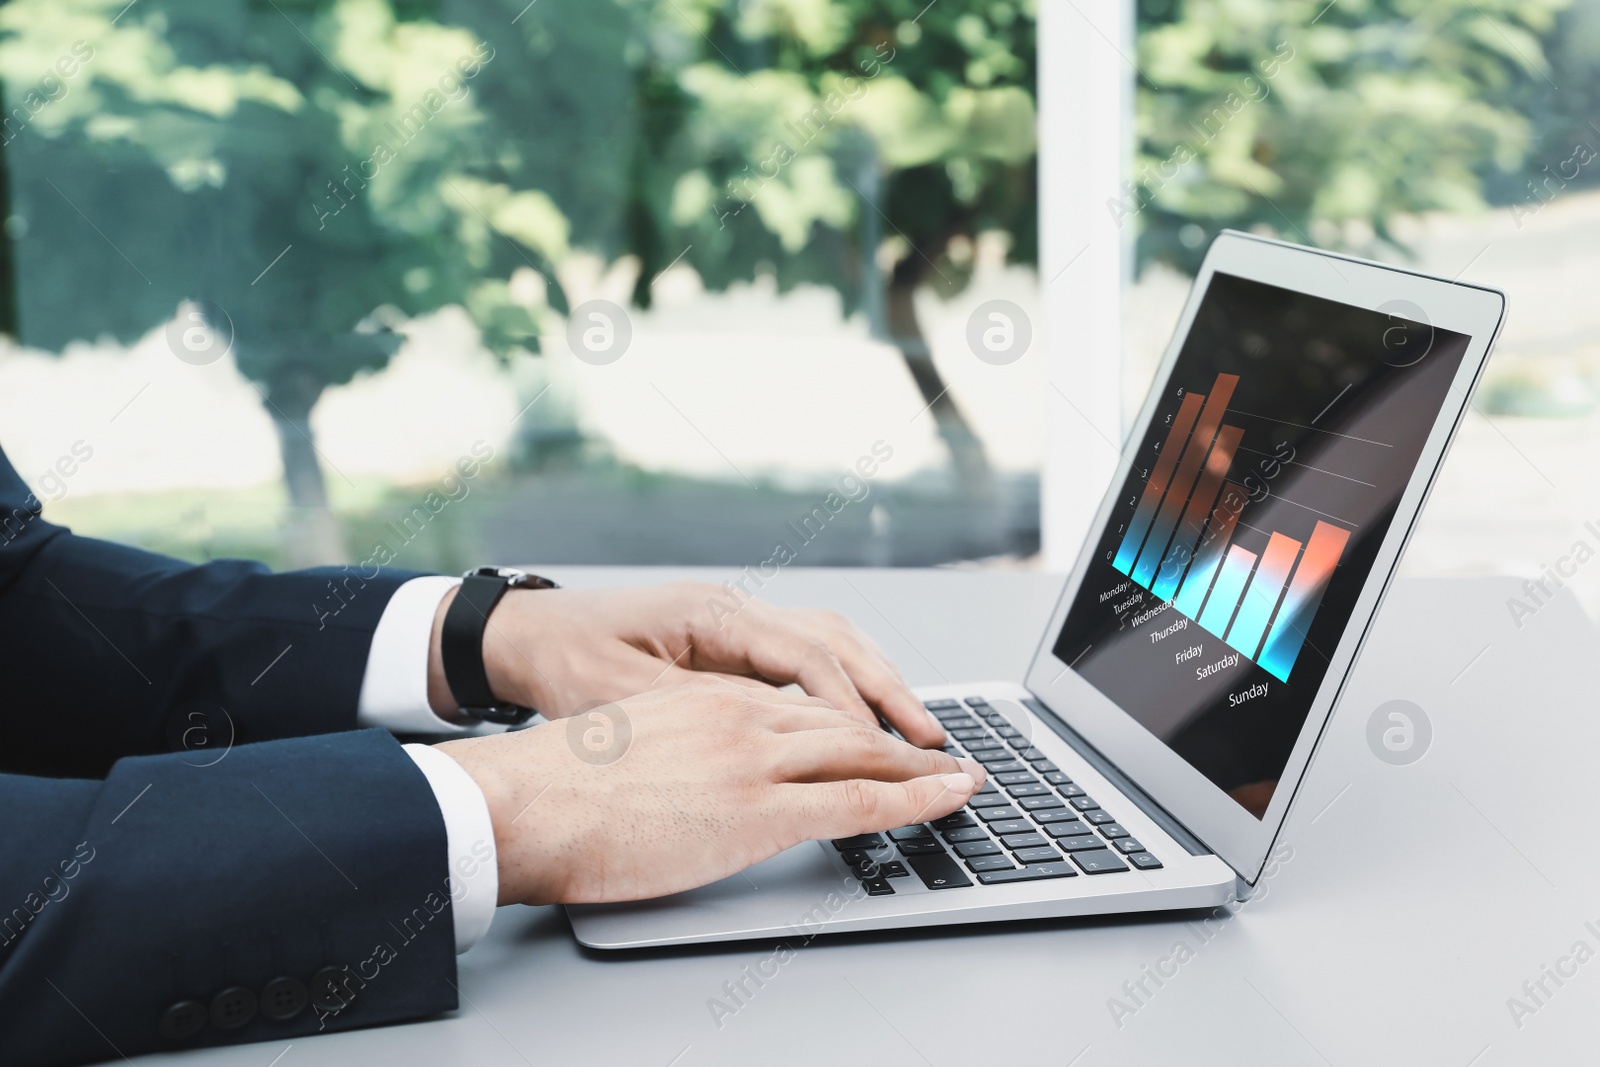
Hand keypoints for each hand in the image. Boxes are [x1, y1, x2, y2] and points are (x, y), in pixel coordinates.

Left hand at [427, 581, 946, 746]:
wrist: (521, 636)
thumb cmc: (561, 664)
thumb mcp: (624, 699)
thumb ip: (700, 717)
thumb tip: (775, 745)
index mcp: (713, 616)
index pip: (809, 658)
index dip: (856, 709)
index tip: (892, 753)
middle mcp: (734, 607)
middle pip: (837, 642)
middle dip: (890, 693)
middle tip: (934, 742)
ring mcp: (734, 619)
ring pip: (830, 642)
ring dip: (875, 685)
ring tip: (915, 731)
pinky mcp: (729, 638)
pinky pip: (804, 655)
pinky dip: (842, 683)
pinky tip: (860, 717)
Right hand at [435, 678, 984, 903]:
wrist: (524, 802)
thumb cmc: (557, 785)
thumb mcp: (629, 745)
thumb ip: (676, 749)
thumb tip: (688, 777)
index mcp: (709, 698)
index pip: (802, 703)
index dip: (851, 719)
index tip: (879, 734)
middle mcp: (743, 715)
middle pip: (843, 720)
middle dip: (900, 737)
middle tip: (940, 751)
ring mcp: (756, 759)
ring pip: (863, 752)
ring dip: (920, 765)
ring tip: (960, 774)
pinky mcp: (760, 809)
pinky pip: (860, 801)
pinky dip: (916, 798)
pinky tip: (947, 797)